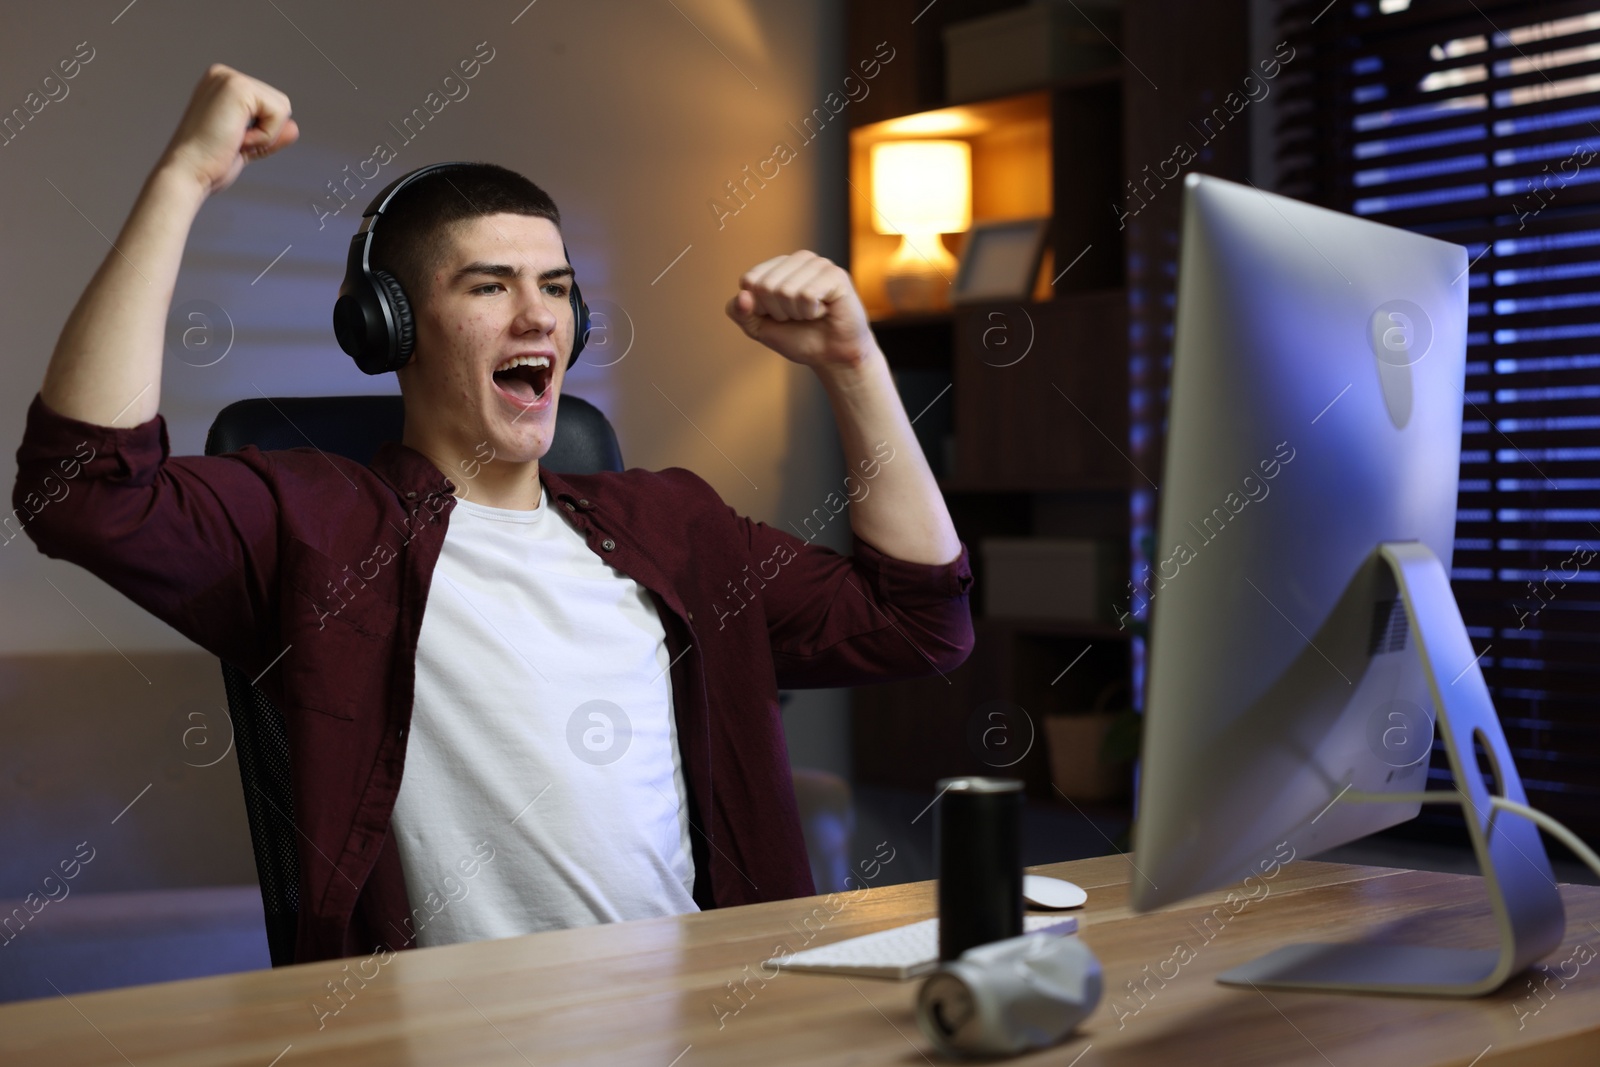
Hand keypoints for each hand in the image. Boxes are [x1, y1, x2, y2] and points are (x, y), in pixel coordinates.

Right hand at [157, 64, 297, 196]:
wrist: (188, 172)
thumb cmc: (208, 163)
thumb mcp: (247, 146)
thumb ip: (270, 134)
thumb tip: (294, 127)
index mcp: (222, 86)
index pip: (270, 107)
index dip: (262, 133)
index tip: (230, 141)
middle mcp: (224, 75)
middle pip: (281, 104)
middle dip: (266, 132)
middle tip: (231, 142)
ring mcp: (229, 78)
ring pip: (283, 108)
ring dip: (265, 134)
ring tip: (232, 139)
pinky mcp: (238, 87)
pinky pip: (279, 114)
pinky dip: (265, 135)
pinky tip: (236, 138)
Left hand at [725, 251, 876, 369]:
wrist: (832, 357)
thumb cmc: (798, 338)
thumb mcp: (759, 327)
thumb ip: (740, 311)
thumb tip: (743, 295)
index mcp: (778, 265)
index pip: (750, 280)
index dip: (760, 307)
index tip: (779, 315)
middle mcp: (798, 259)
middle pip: (766, 286)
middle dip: (779, 312)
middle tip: (798, 317)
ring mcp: (819, 264)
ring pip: (786, 291)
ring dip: (797, 314)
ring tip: (812, 314)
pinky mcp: (836, 275)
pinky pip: (806, 296)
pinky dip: (812, 313)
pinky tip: (824, 312)